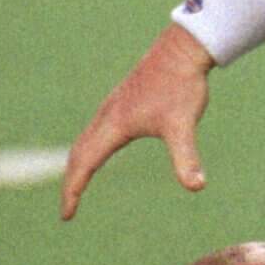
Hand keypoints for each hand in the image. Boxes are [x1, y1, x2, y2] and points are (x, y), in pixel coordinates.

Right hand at [60, 23, 213, 219]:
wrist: (183, 49)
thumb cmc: (182, 85)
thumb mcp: (183, 125)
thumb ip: (186, 158)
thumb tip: (197, 186)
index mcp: (114, 125)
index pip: (84, 165)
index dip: (73, 191)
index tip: (67, 215)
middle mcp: (107, 115)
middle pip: (78, 154)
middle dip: (71, 182)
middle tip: (68, 207)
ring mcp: (113, 106)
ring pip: (85, 139)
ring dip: (77, 163)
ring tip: (77, 183)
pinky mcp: (122, 98)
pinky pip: (96, 129)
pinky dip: (89, 146)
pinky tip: (102, 148)